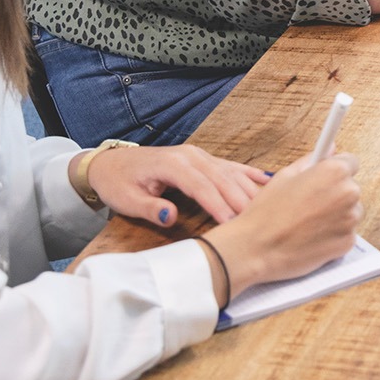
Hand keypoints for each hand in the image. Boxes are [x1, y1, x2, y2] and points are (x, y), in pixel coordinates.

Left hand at [82, 143, 269, 225]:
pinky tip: (268, 181)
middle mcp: (191, 155)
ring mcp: (199, 155)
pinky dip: (249, 174)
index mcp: (172, 164)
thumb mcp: (126, 199)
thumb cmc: (118, 182)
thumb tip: (170, 217)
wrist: (111, 163)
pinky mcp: (203, 159)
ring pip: (231, 172)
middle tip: (258, 221)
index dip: (218, 205)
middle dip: (240, 200)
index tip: (232, 223)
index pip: (201, 186)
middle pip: (222, 179)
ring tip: (267, 208)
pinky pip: (231, 166)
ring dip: (249, 190)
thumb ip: (148, 208)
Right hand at [201, 153, 361, 299]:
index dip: (336, 169)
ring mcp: (350, 219)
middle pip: (350, 188)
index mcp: (335, 171)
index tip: (327, 177)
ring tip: (308, 222)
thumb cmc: (267, 212)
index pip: (351, 162)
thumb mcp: (285, 176)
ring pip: (350, 211)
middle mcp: (349, 193)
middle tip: (309, 203)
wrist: (257, 249)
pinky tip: (311, 236)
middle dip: (335, 193)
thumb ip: (311, 160)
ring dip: (337, 214)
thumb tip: (330, 149)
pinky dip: (334, 234)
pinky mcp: (348, 242)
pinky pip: (346, 232)